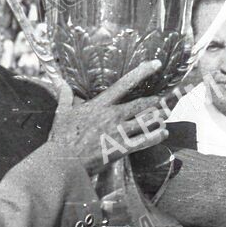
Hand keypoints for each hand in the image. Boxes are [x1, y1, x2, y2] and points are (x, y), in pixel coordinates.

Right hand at [48, 61, 168, 174]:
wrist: (63, 162)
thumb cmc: (61, 138)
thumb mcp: (62, 113)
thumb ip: (65, 96)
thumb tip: (60, 82)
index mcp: (99, 105)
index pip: (124, 84)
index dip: (142, 72)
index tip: (156, 64)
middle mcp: (112, 116)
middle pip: (141, 104)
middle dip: (154, 101)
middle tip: (163, 99)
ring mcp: (119, 132)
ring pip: (145, 121)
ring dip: (158, 117)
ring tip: (166, 114)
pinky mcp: (122, 148)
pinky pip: (144, 141)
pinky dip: (156, 136)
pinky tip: (164, 133)